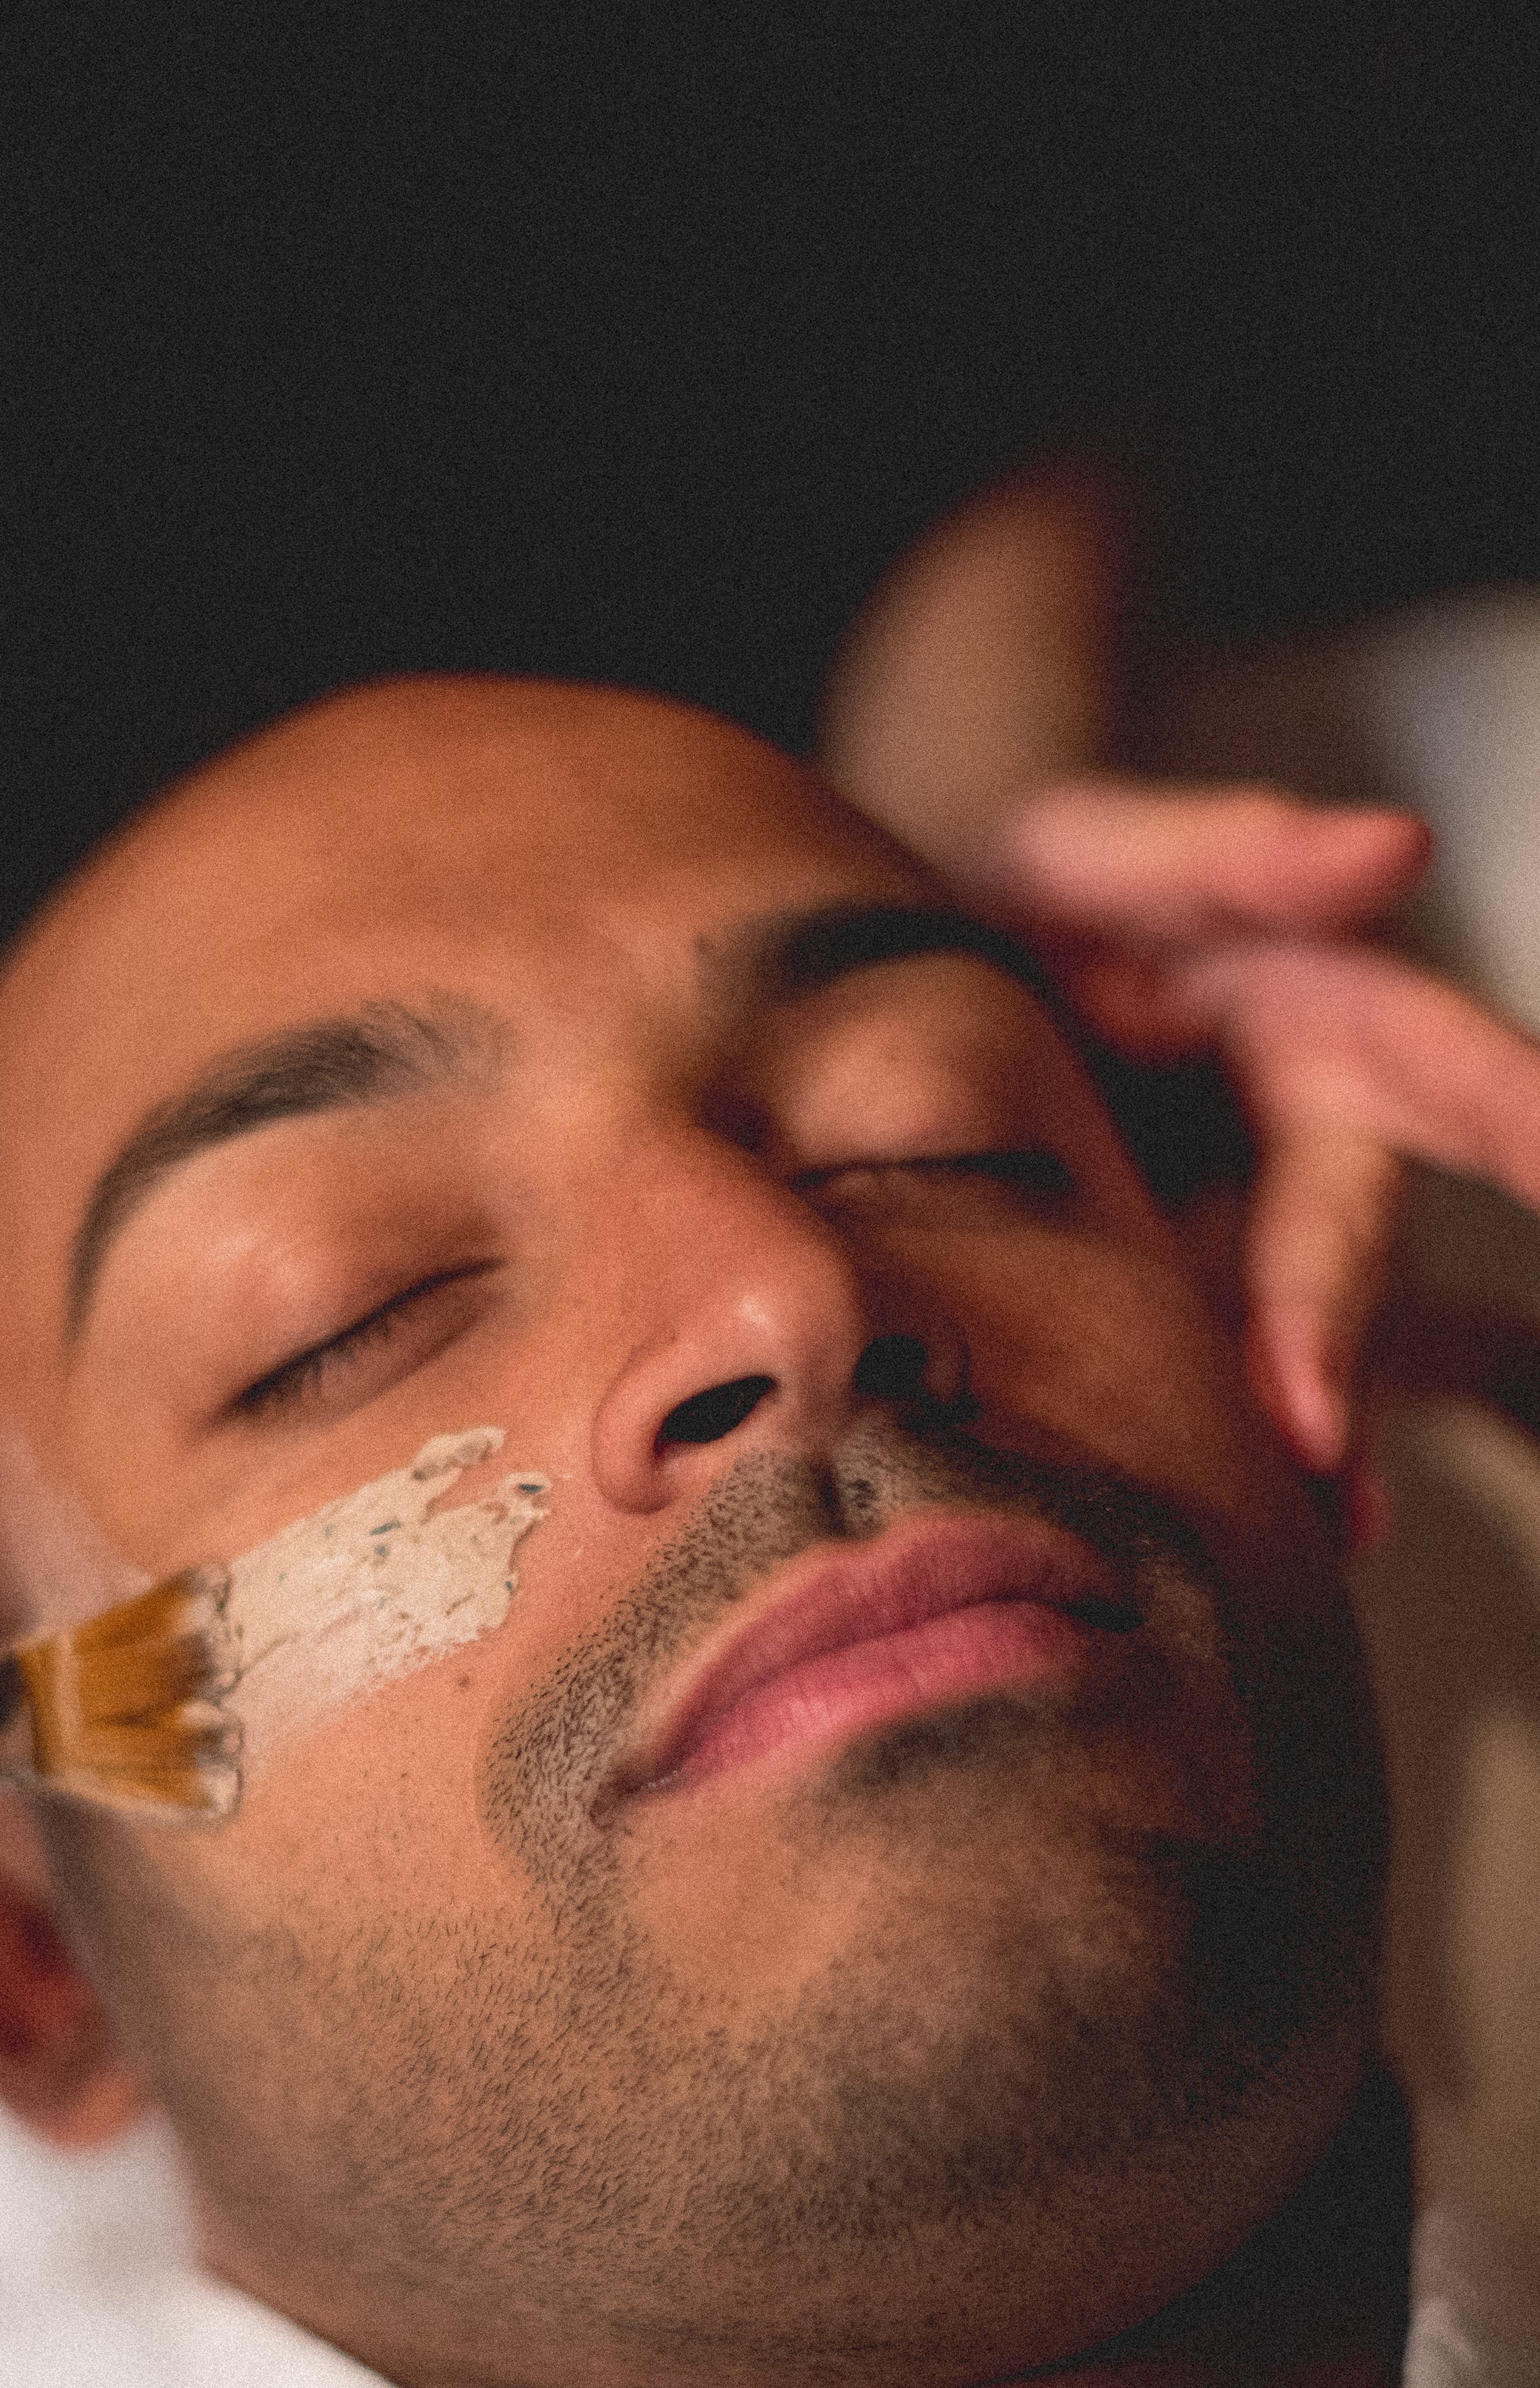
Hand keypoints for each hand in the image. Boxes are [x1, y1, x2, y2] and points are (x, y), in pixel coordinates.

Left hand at [976, 778, 1539, 1468]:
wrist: (907, 1006)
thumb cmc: (1030, 906)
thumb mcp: (1092, 852)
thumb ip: (1232, 853)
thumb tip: (1400, 850)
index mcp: (1317, 1014)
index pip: (1443, 1066)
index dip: (1518, 1114)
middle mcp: (1318, 1142)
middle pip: (1351, 1241)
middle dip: (1333, 1326)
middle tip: (1307, 1426)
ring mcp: (1259, 1245)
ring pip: (1312, 1343)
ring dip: (1312, 1430)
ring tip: (1307, 1522)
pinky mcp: (1203, 1320)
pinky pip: (1259, 1404)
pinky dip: (1285, 1480)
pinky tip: (1303, 1537)